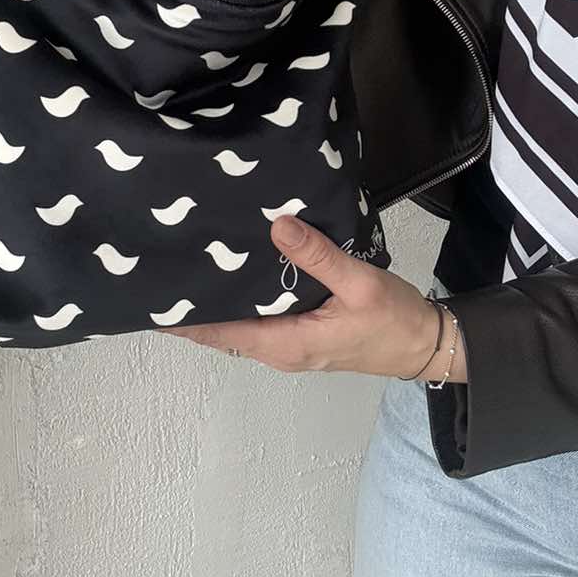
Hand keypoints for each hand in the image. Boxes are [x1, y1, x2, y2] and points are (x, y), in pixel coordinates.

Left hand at [154, 214, 443, 377]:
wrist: (426, 345)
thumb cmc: (393, 321)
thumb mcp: (359, 284)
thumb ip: (318, 255)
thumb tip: (277, 224)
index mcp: (285, 344)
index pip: (219, 334)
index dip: (183, 320)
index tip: (151, 298)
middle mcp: (278, 352)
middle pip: (221, 332)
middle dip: (192, 306)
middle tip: (163, 267)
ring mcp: (288, 346)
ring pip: (238, 327)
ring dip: (215, 303)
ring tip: (188, 266)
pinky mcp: (300, 337)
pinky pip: (258, 321)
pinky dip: (240, 302)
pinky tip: (235, 273)